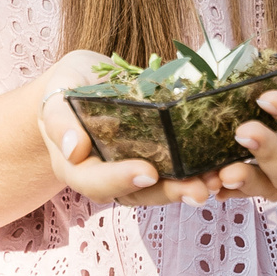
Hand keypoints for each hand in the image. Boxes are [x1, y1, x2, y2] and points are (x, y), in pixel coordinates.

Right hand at [37, 49, 232, 205]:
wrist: (80, 80)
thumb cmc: (64, 86)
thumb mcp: (55, 95)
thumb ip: (59, 120)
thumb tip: (75, 148)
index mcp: (76, 166)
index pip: (95, 182)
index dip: (121, 180)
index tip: (148, 172)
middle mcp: (105, 175)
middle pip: (135, 195)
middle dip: (168, 193)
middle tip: (199, 191)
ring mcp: (130, 168)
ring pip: (159, 189)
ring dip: (189, 187)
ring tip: (217, 181)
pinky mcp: (153, 157)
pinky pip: (173, 171)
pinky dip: (197, 170)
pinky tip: (221, 166)